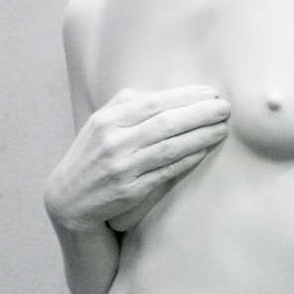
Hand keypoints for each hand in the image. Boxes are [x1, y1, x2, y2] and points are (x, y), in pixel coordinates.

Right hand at [44, 86, 230, 232]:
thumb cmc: (91, 156)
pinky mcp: (130, 191)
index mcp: (106, 120)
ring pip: (170, 147)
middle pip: (166, 123)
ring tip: (222, 128)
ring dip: (201, 136)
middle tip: (225, 107)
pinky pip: (166, 172)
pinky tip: (204, 150)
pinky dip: (188, 160)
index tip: (210, 93)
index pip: (153, 103)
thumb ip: (127, 106)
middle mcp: (113, 142)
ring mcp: (122, 168)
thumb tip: (167, 94)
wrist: (68, 200)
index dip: (185, 97)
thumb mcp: (99, 125)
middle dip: (200, 113)